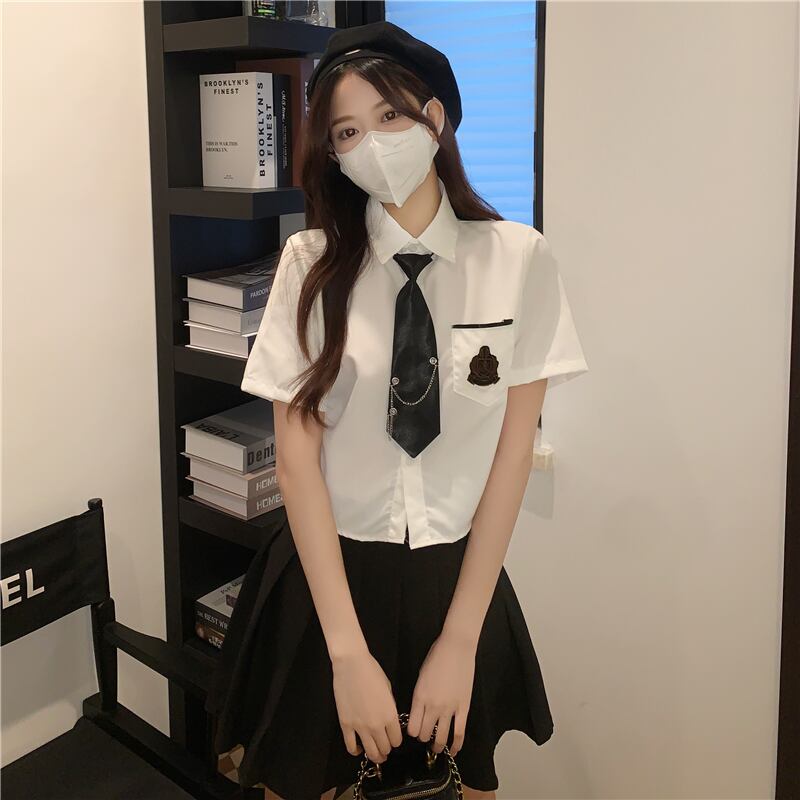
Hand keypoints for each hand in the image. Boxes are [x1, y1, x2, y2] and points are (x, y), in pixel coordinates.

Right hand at [331, 647, 403, 763]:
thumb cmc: (372, 672)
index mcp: (390, 715)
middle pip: (384, 748)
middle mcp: (377, 725)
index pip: (396, 740)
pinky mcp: (345, 724)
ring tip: (376, 754)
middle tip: (385, 748)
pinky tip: (358, 748)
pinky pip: (350, 746)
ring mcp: (360, 726)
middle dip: (386, 750)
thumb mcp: (388, 689)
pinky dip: (355, 751)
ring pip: (370, 752)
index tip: (393, 738)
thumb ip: (389, 707)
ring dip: (375, 755)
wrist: (352, 664)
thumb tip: (388, 718)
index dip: (396, 740)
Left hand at [406, 632, 476, 757]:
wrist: (456, 648)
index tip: (414, 730)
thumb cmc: (436, 657)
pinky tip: (454, 750)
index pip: (411, 727)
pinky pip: (460, 732)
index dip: (412, 732)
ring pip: (441, 737)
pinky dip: (457, 745)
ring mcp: (449, 708)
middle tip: (425, 736)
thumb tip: (419, 711)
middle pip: (424, 734)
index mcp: (419, 697)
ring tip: (437, 746)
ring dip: (437, 744)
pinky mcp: (464, 708)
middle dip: (423, 737)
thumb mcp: (420, 676)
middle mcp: (432, 706)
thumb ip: (419, 696)